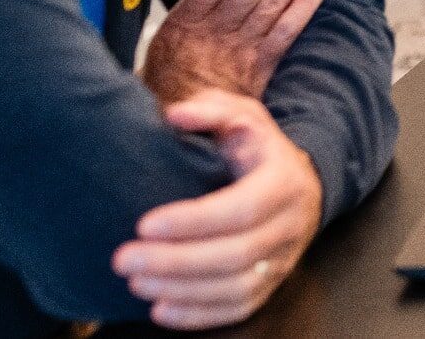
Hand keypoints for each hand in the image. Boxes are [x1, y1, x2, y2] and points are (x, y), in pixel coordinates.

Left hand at [113, 89, 323, 329]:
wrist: (301, 180)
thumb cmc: (257, 147)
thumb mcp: (241, 115)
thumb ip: (209, 110)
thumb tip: (175, 116)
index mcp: (284, 181)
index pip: (242, 208)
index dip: (193, 221)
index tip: (143, 224)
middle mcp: (291, 225)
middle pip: (237, 255)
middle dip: (176, 261)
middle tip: (123, 259)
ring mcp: (284, 259)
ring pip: (237, 288)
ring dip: (183, 290)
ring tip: (135, 283)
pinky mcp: (272, 283)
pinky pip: (239, 308)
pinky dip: (199, 315)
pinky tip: (160, 309)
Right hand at [142, 0, 329, 104]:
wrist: (185, 132)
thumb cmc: (171, 82)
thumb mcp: (161, 43)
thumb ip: (189, 10)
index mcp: (184, 23)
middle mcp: (213, 32)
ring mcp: (240, 49)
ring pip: (272, 2)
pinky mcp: (262, 66)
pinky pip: (287, 30)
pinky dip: (305, 4)